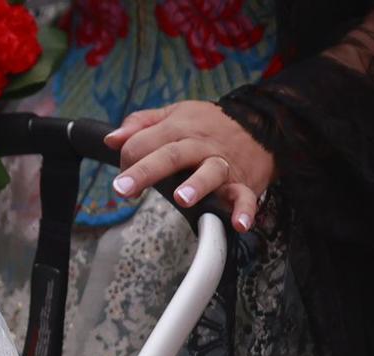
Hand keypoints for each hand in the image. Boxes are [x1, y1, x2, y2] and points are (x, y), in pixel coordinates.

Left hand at [104, 100, 274, 231]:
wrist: (263, 124)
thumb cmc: (208, 125)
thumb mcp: (174, 114)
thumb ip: (140, 124)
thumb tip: (110, 140)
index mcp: (177, 129)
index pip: (142, 144)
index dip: (126, 163)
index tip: (123, 183)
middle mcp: (199, 146)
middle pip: (171, 156)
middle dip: (146, 171)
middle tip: (123, 189)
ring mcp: (221, 165)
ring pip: (210, 172)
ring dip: (197, 185)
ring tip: (182, 198)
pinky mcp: (242, 183)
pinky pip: (244, 196)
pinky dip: (243, 209)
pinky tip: (238, 224)